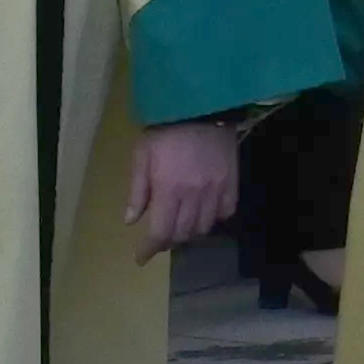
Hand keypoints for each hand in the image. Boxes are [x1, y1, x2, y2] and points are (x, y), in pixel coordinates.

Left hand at [125, 119, 241, 257]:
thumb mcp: (142, 155)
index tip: (141, 257)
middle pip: (183, 234)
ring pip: (205, 227)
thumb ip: (137, 190)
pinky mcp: (231, 181)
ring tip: (181, 226)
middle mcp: (194, 194)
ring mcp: (216, 189)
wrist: (202, 106)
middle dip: (168, 241)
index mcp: (168, 189)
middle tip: (160, 237)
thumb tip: (131, 220)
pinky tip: (205, 212)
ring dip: (190, 232)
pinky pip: (226, 211)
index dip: (150, 249)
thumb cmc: (165, 129)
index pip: (160, 232)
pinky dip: (215, 218)